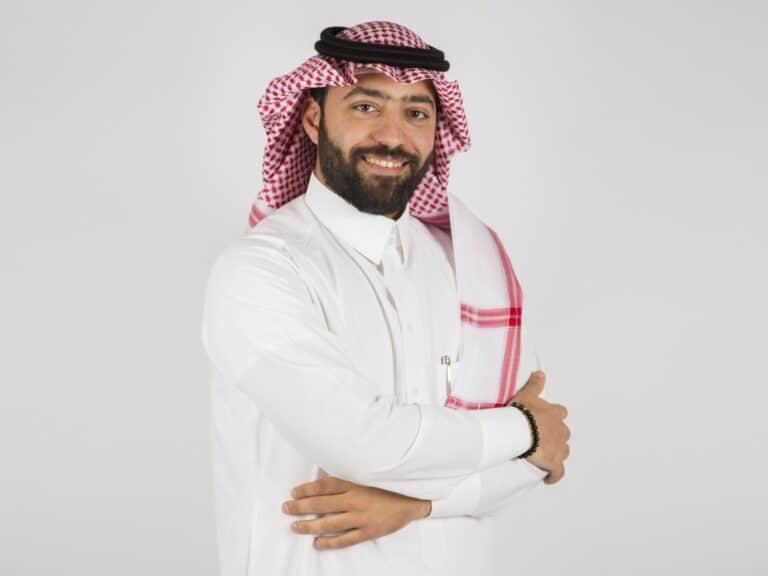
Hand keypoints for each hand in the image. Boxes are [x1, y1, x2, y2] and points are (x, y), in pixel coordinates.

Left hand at [282, 476, 430, 549]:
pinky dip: (331, 543)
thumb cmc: (390, 485)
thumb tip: (326, 480)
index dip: (308, 488)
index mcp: (357, 482)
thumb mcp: (370, 475)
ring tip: (295, 526)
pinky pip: (346, 540)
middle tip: (286, 508)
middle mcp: (357, 499)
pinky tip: (318, 543)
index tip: (293, 492)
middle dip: (302, 506)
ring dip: (310, 525)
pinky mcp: (369, 531)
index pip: (326, 485)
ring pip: (330, 523)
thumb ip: (350, 478)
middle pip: (323, 503)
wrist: (414, 499)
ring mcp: (362, 517)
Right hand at [508, 371, 570, 484]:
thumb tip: (541, 373)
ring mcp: (559, 447)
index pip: (560, 413)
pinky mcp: (555, 463)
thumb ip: (535, 384)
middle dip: (555, 436)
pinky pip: (559, 472)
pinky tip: (549, 478)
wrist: (520, 431)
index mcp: (555, 414)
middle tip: (540, 438)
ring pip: (563, 451)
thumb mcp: (527, 394)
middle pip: (563, 433)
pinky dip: (555, 475)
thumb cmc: (522, 413)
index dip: (553, 417)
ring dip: (556, 453)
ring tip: (543, 456)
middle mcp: (561, 430)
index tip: (545, 420)